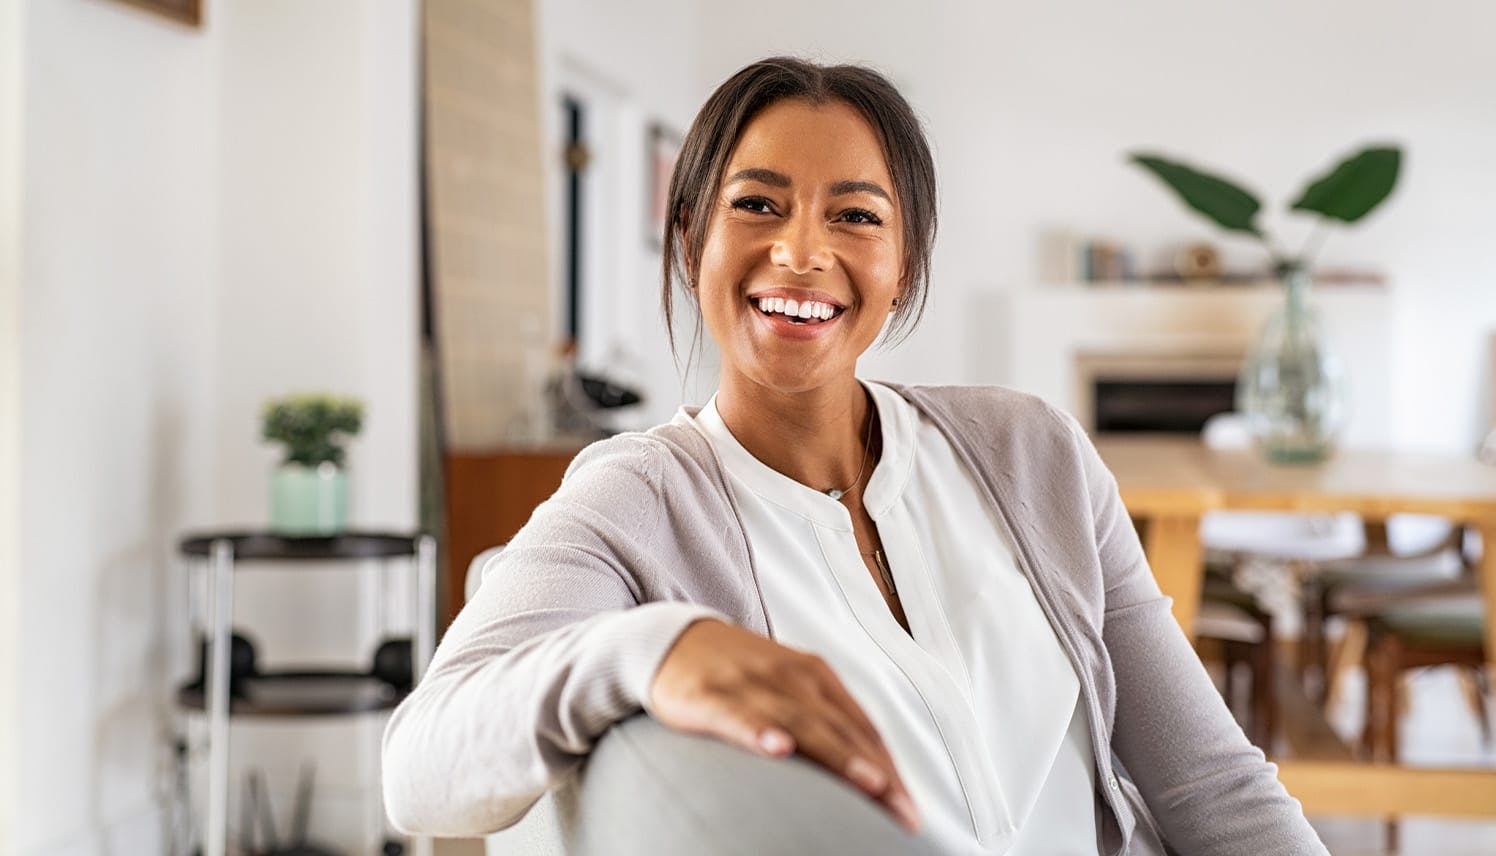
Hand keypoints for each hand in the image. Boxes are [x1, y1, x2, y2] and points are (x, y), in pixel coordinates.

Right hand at [648, 618, 921, 833]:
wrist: (672, 640)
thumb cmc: (740, 675)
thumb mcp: (788, 690)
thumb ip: (824, 723)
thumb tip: (867, 773)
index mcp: (815, 676)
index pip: (862, 727)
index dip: (890, 767)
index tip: (910, 809)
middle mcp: (791, 676)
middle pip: (842, 730)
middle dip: (878, 772)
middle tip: (904, 811)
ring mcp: (751, 684)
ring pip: (802, 724)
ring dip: (838, 755)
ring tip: (869, 784)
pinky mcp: (710, 696)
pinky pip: (738, 716)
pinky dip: (760, 731)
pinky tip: (778, 748)